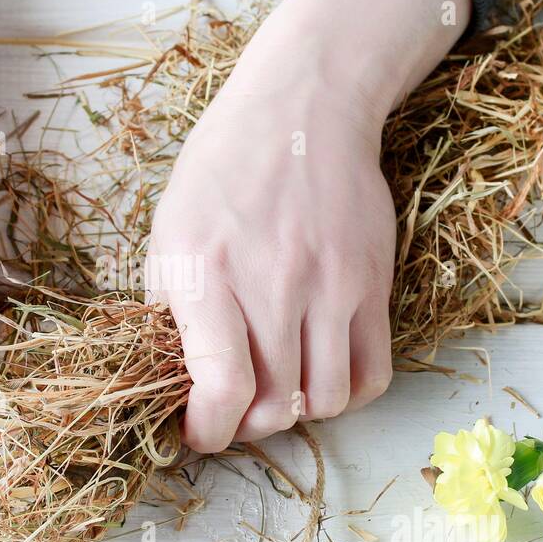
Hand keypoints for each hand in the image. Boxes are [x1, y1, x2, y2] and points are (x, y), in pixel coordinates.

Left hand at [148, 0, 470, 451]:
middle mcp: (272, 285)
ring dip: (299, 411)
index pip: (222, 386)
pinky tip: (322, 372)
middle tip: (235, 409)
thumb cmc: (223, 170)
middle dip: (247, 424)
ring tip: (280, 386)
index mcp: (207, 272)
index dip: (208, 430)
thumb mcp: (169, 230)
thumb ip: (170, 307)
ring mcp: (331, 286)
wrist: (304, 110)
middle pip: (276, 406)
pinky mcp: (373, 285)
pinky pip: (373, 375)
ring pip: (327, 401)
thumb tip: (176, 381)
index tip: (199, 431)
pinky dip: (347, 393)